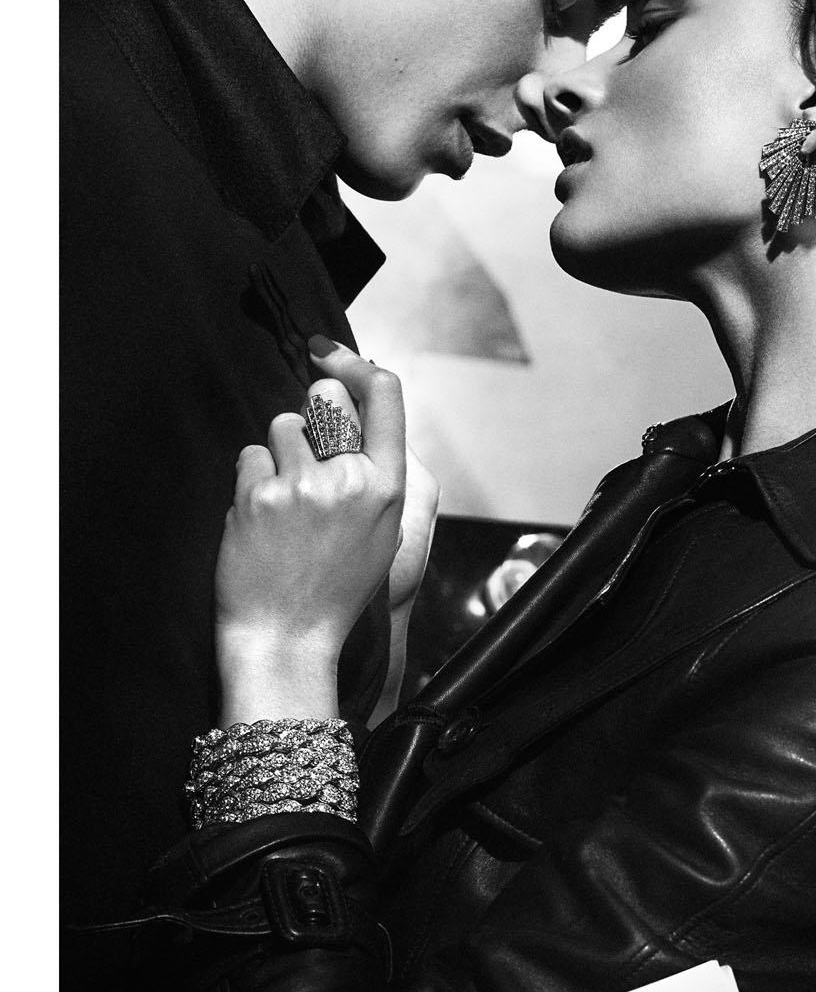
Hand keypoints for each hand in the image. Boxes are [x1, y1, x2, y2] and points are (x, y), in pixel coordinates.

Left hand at [214, 342, 437, 722]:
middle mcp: (350, 481)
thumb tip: (357, 414)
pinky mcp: (258, 495)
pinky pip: (250, 456)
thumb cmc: (334, 588)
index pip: (385, 395)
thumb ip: (376, 475)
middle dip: (308, 422)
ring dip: (276, 454)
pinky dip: (250, 481)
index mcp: (389, 488)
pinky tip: (259, 520)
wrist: (287, 638)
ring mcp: (302, 486)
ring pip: (281, 427)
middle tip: (302, 466)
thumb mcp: (382, 533)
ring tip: (282, 505)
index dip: (355, 364)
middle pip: (322, 404)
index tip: (330, 354)